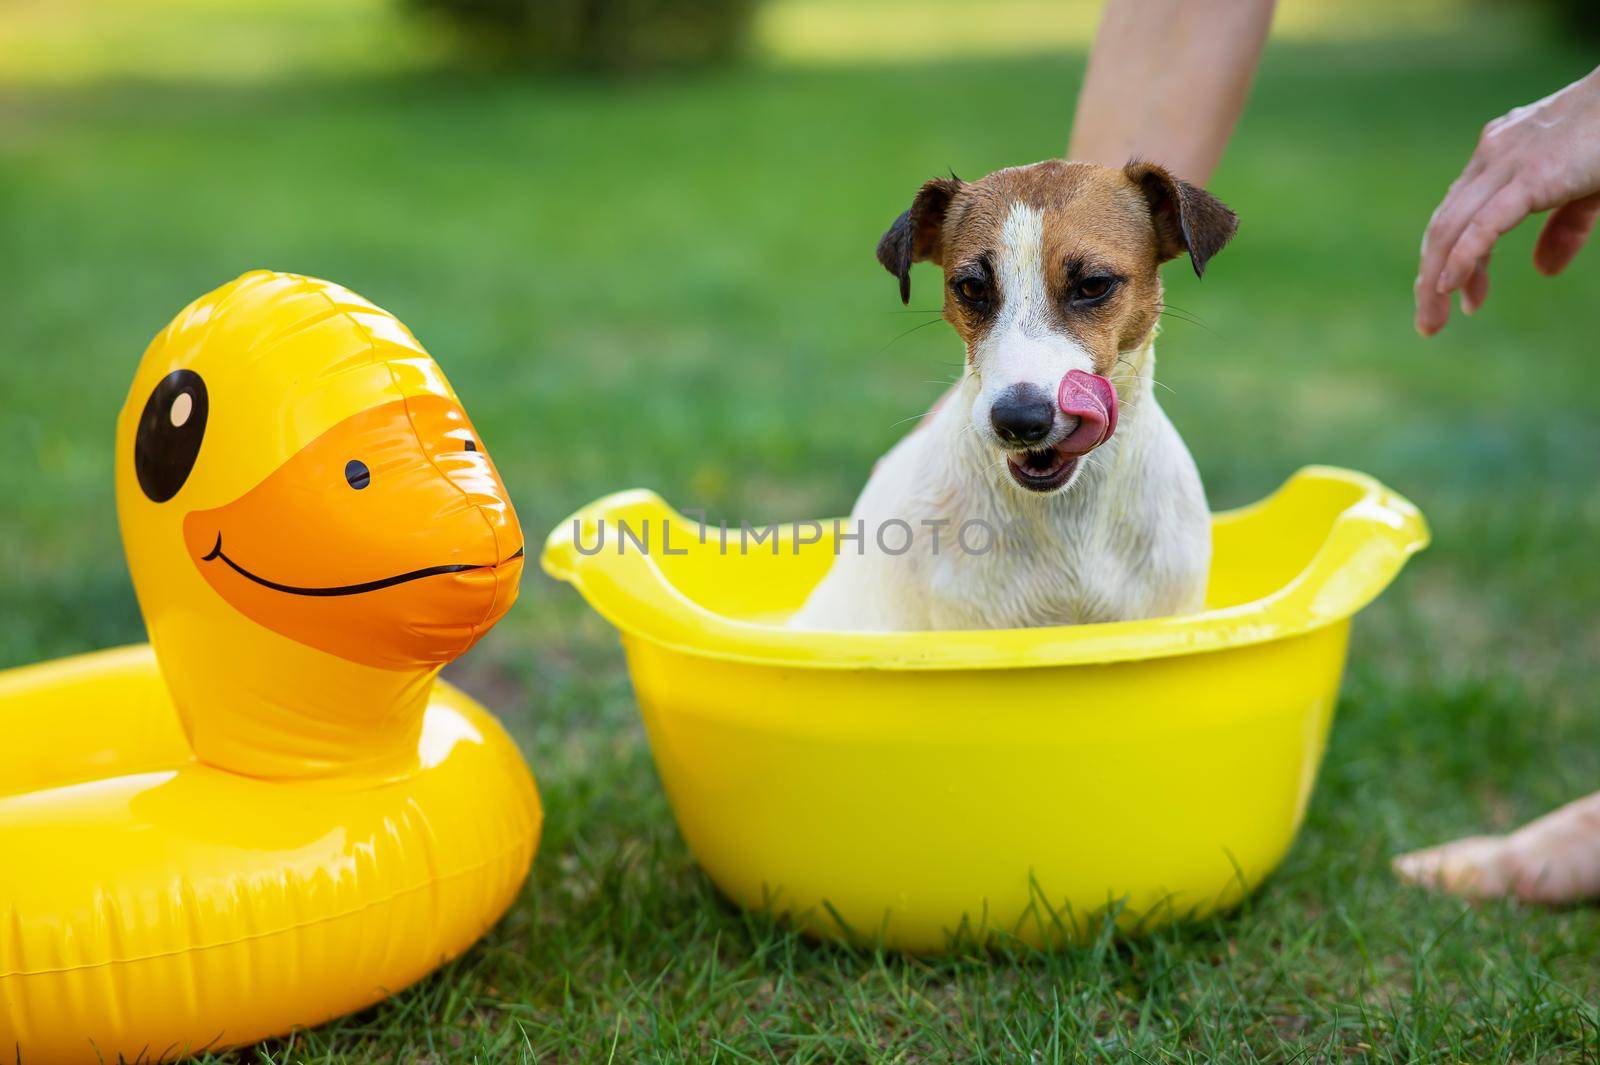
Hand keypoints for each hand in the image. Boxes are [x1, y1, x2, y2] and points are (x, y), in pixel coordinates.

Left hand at [1415, 66, 1599, 335]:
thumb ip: (1563, 227)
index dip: (1449, 259)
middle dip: (1429, 278)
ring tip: (1432, 320)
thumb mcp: (1585, 187)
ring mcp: (1506, 164)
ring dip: (1435, 280)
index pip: (1456, 214)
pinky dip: (1461, 259)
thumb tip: (1543, 271)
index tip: (1456, 295)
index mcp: (1498, 154)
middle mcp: (1491, 156)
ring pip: (1451, 229)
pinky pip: (1482, 225)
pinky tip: (1448, 287)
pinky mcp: (1530, 176)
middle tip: (1428, 323)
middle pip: (1442, 226)